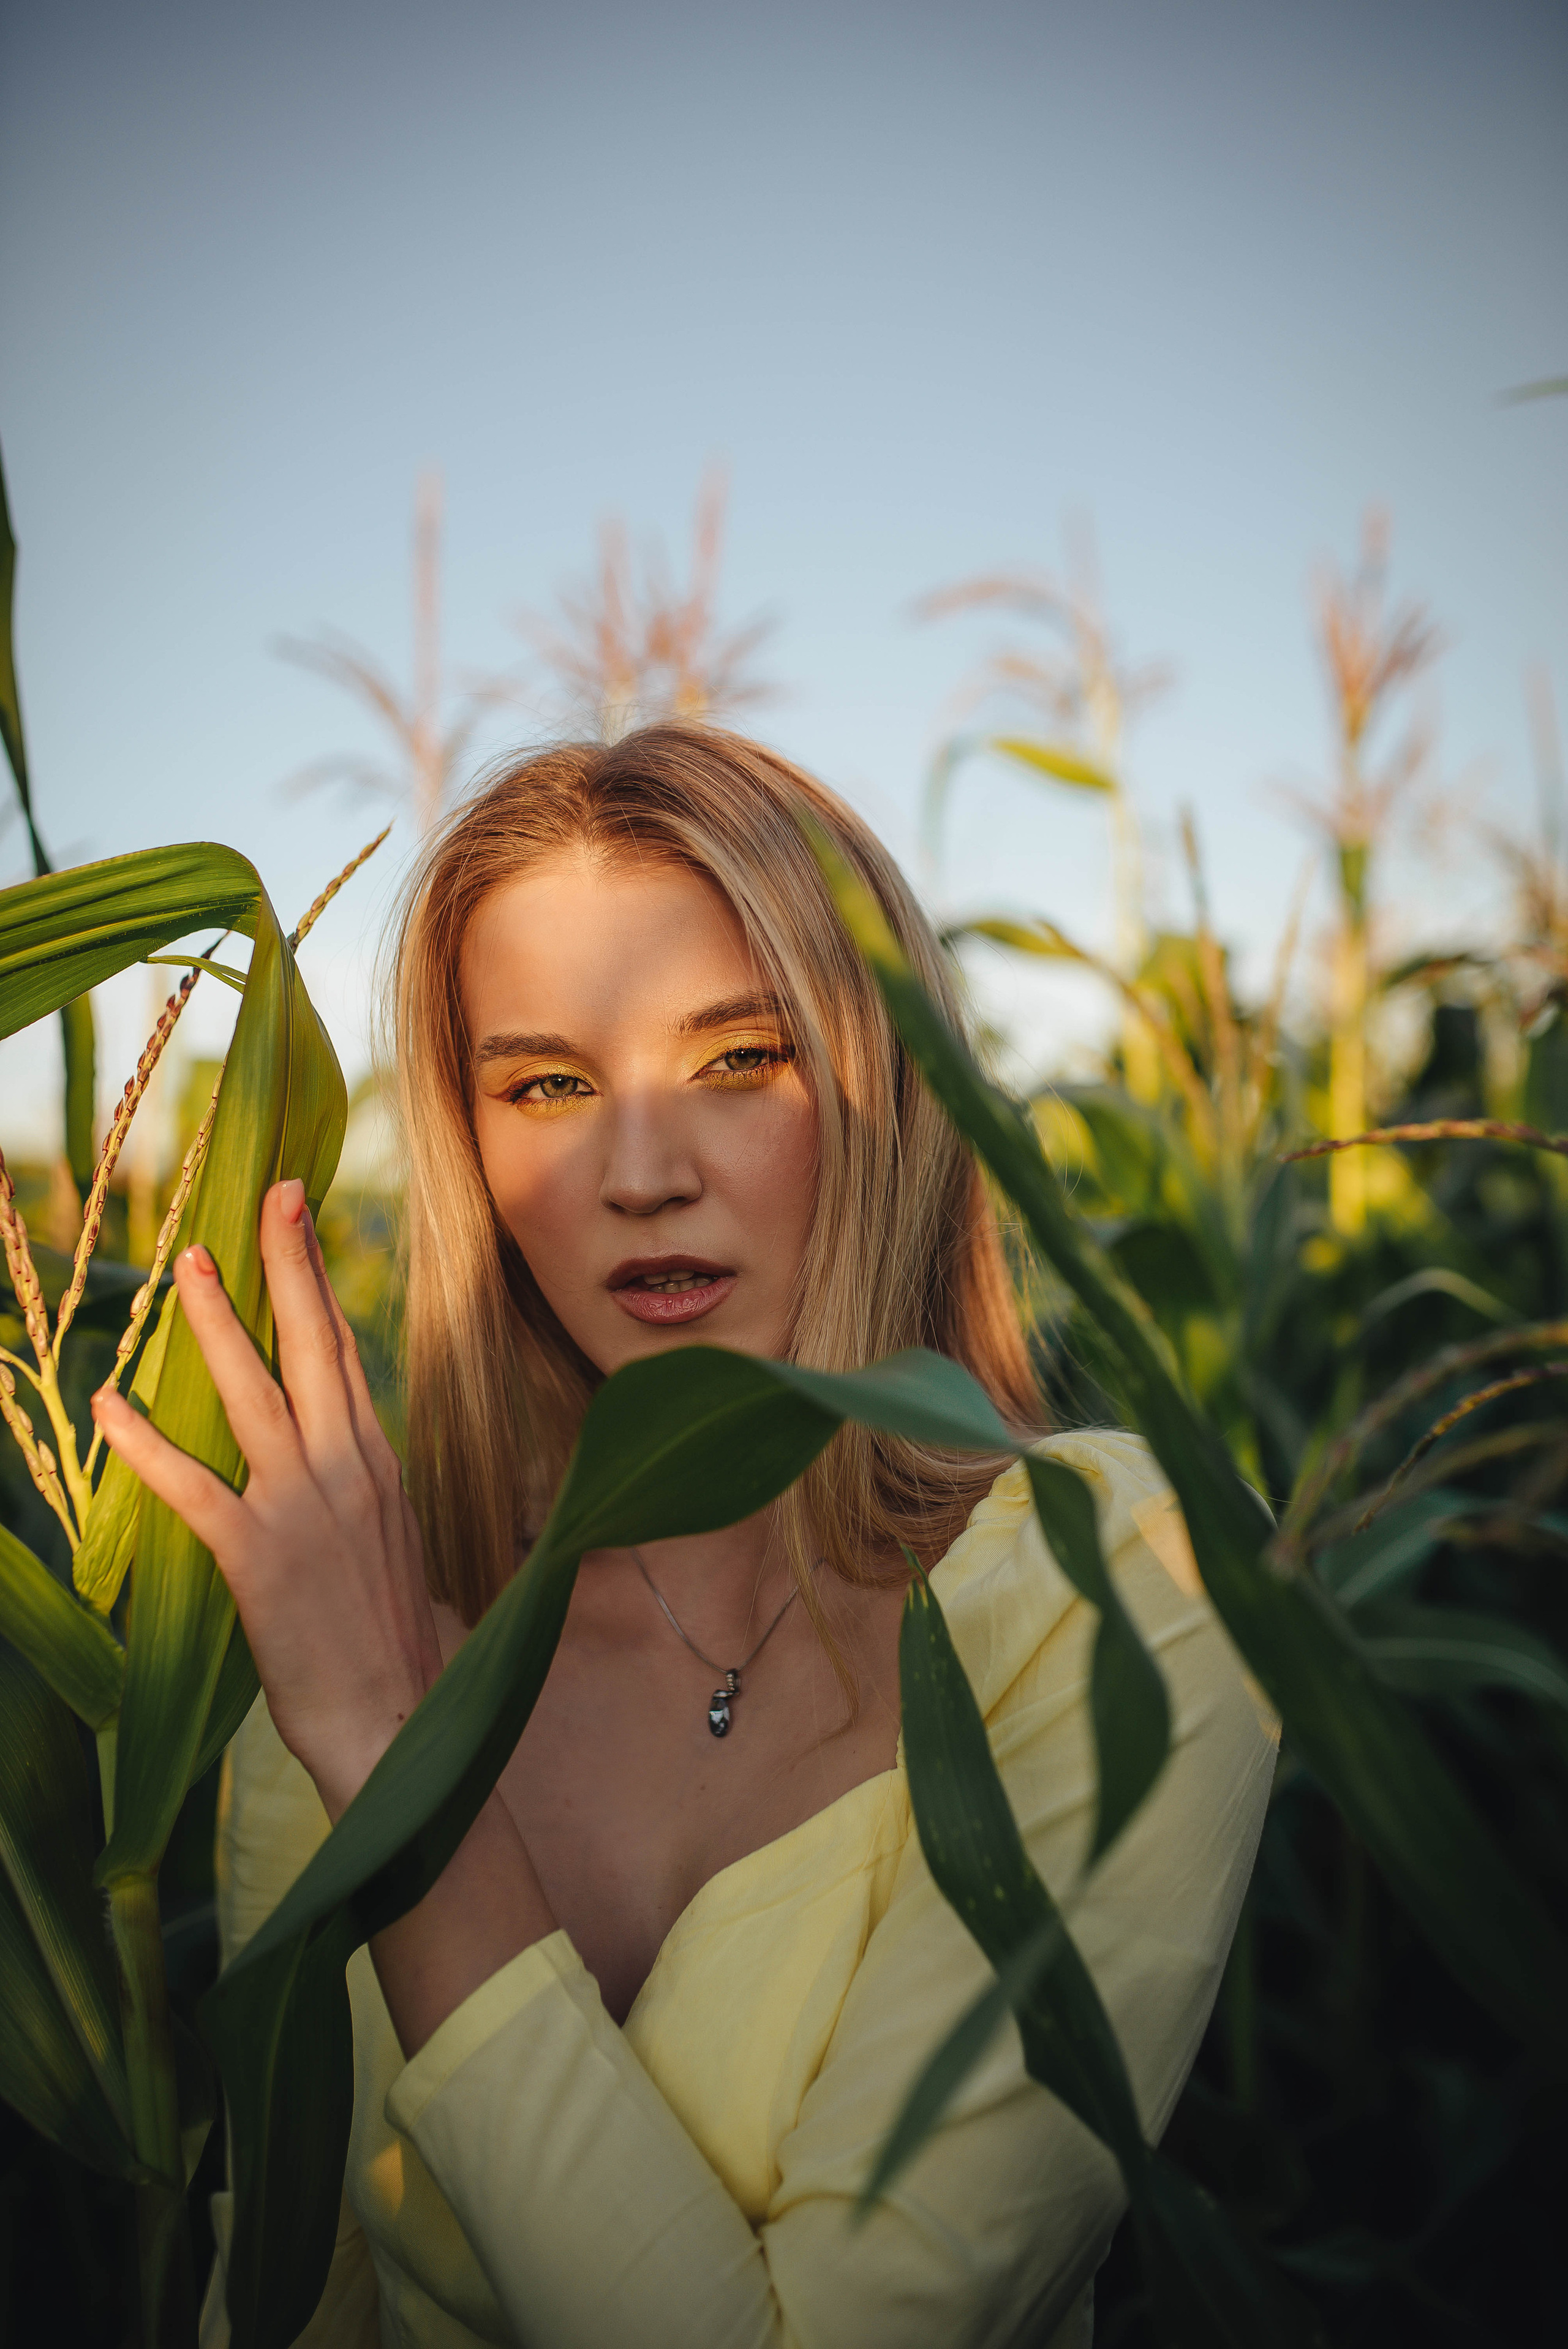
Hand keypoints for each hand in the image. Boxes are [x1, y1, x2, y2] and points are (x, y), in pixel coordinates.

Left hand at [92, 1178, 443, 1821]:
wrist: (399, 1724)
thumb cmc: (392, 1651)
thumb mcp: (390, 1550)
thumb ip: (361, 1494)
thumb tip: (340, 1463)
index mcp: (379, 1465)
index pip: (343, 1352)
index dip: (319, 1282)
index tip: (300, 1218)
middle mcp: (350, 1469)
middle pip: (315, 1345)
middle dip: (289, 1264)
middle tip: (270, 1193)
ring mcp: (304, 1508)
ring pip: (256, 1393)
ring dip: (217, 1325)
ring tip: (185, 1264)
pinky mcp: (259, 1557)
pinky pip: (193, 1485)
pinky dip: (147, 1441)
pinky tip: (110, 1402)